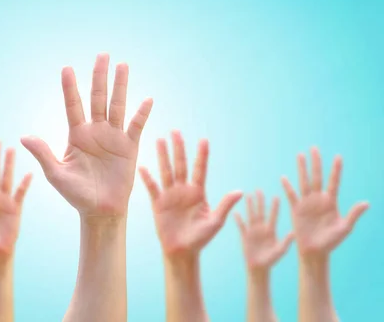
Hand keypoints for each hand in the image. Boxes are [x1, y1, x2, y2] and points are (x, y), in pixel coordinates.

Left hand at [21, 53, 152, 217]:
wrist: (100, 211)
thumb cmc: (76, 194)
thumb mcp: (56, 174)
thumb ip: (43, 153)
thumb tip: (24, 136)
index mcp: (76, 135)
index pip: (73, 105)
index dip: (70, 88)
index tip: (66, 68)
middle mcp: (95, 131)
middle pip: (97, 98)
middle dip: (99, 77)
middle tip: (102, 54)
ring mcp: (113, 137)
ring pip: (117, 106)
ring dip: (120, 86)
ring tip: (123, 65)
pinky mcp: (129, 147)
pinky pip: (136, 127)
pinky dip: (141, 114)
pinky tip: (146, 99)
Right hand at [138, 131, 241, 255]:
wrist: (182, 252)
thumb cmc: (201, 238)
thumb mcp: (215, 222)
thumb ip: (225, 205)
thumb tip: (240, 191)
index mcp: (198, 193)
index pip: (200, 170)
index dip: (202, 155)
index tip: (204, 140)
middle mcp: (184, 190)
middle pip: (181, 165)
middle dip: (179, 148)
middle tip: (176, 131)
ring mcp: (170, 195)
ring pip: (166, 171)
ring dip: (163, 156)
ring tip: (160, 140)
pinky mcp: (158, 203)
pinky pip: (152, 188)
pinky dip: (147, 178)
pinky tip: (143, 167)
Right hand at [234, 191, 293, 270]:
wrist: (259, 267)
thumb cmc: (271, 260)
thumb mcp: (280, 250)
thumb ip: (286, 242)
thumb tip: (293, 233)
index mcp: (271, 231)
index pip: (273, 216)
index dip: (274, 207)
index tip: (276, 196)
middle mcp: (262, 228)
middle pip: (260, 212)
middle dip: (260, 201)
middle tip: (259, 190)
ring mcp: (252, 231)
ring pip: (250, 215)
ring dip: (249, 206)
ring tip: (247, 195)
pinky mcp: (245, 236)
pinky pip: (241, 226)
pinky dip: (238, 219)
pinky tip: (235, 212)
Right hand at [281, 147, 368, 257]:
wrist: (314, 251)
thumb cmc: (331, 242)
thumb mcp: (344, 228)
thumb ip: (353, 214)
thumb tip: (366, 203)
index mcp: (331, 202)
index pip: (334, 182)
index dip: (335, 170)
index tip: (338, 156)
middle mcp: (319, 199)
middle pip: (317, 177)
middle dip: (316, 163)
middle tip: (314, 148)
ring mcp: (307, 203)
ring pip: (304, 182)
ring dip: (302, 169)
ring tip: (300, 155)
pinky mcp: (296, 209)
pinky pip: (291, 195)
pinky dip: (287, 187)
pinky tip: (284, 178)